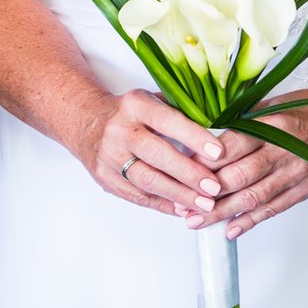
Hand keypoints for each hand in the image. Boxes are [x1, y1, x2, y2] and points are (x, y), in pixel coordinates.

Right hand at [70, 88, 227, 217]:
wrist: (86, 122)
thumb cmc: (130, 112)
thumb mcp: (152, 99)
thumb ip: (180, 112)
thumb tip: (220, 131)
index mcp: (135, 105)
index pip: (167, 120)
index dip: (193, 137)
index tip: (218, 152)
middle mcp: (119, 130)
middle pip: (157, 155)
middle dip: (189, 174)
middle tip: (215, 187)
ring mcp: (109, 157)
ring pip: (147, 181)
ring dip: (179, 195)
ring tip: (204, 204)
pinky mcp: (106, 179)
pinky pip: (138, 196)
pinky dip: (164, 204)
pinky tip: (184, 208)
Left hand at [190, 105, 307, 239]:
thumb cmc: (307, 108)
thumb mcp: (272, 103)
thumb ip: (242, 120)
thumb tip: (204, 134)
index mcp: (275, 124)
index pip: (234, 144)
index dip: (206, 159)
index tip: (183, 168)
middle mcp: (285, 151)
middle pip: (240, 176)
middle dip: (208, 193)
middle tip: (182, 203)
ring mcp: (296, 173)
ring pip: (253, 198)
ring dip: (222, 213)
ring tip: (196, 222)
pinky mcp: (304, 189)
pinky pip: (273, 209)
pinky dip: (250, 222)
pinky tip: (230, 229)